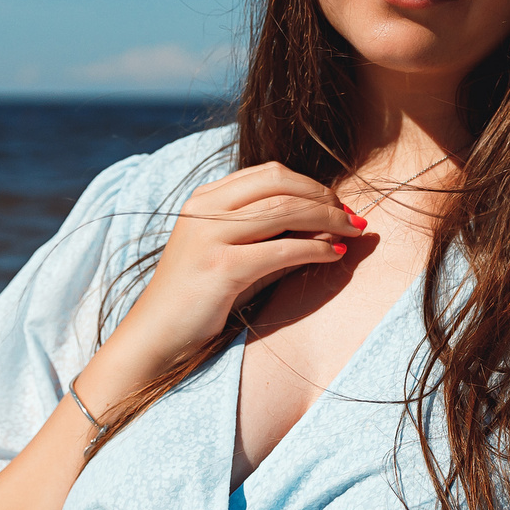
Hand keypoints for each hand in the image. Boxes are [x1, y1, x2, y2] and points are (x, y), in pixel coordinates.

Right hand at [107, 163, 365, 373]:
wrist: (155, 336)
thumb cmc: (200, 297)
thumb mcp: (231, 251)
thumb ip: (268, 232)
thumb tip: (326, 220)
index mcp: (205, 197)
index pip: (270, 173)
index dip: (312, 184)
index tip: (338, 203)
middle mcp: (205, 208)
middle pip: (281, 184)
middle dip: (325, 197)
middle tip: (354, 217)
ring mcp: (209, 236)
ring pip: (285, 210)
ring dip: (328, 218)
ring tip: (353, 231)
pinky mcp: (220, 267)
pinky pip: (282, 249)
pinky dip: (316, 248)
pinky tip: (334, 254)